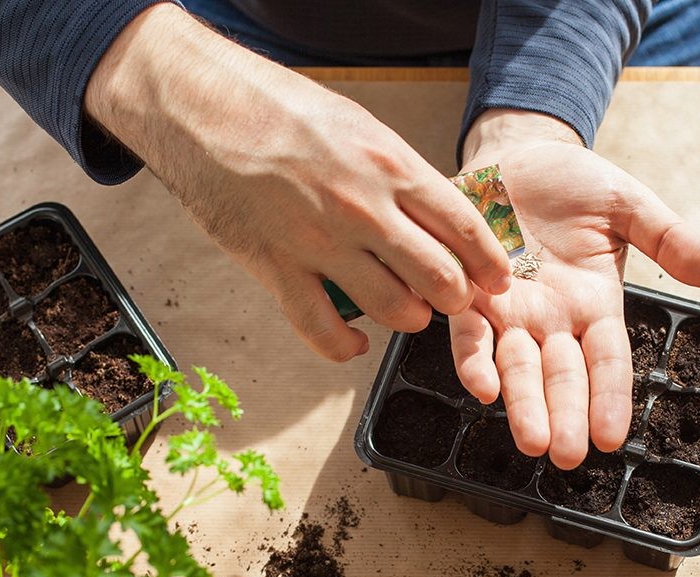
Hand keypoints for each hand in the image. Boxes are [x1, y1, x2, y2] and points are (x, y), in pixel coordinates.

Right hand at [85, 4, 511, 361]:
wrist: (202, 107)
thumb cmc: (280, 110)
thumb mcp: (359, 127)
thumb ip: (400, 174)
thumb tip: (439, 215)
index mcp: (390, 165)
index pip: (464, 227)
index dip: (490, 262)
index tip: (498, 280)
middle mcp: (362, 208)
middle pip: (438, 278)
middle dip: (456, 298)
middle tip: (454, 300)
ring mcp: (319, 243)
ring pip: (393, 309)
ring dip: (409, 318)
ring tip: (408, 311)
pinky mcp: (277, 269)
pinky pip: (323, 332)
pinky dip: (346, 346)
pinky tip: (356, 341)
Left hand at [452, 111, 699, 468]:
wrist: (516, 154)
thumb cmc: (573, 184)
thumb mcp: (628, 206)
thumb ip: (667, 237)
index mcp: (594, 305)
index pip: (606, 361)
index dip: (609, 397)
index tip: (611, 436)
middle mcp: (551, 319)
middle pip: (561, 376)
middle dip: (564, 416)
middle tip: (566, 456)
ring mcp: (509, 311)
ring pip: (517, 367)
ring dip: (522, 404)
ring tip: (531, 440)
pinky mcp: (469, 294)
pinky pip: (470, 333)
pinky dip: (474, 359)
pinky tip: (482, 387)